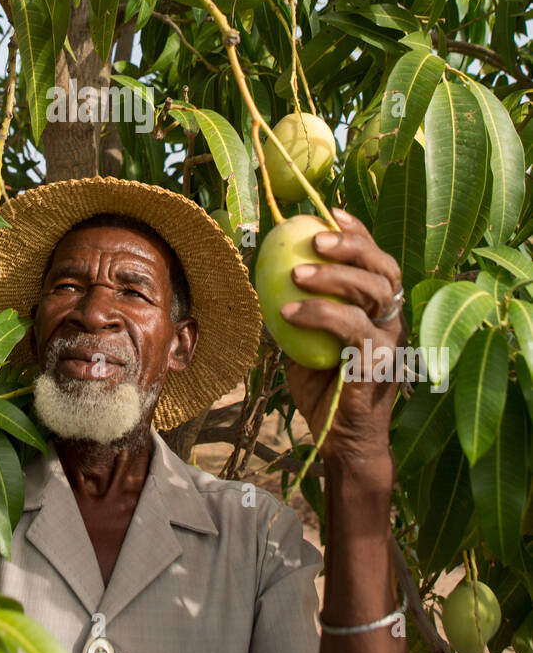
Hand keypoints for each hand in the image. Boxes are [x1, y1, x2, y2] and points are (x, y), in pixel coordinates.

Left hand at [280, 208, 405, 463]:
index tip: (329, 212)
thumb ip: (295, 305)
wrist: (342, 440)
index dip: (359, 233)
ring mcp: (390, 342)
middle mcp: (392, 320)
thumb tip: (262, 267)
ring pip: (373, 293)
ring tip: (296, 273)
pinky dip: (318, 314)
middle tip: (314, 239)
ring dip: (334, 277)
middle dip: (353, 246)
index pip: (377, 260)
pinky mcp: (379, 364)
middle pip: (384, 269)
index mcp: (379, 309)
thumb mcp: (303, 339)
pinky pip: (351, 329)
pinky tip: (287, 311)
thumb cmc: (322, 386)